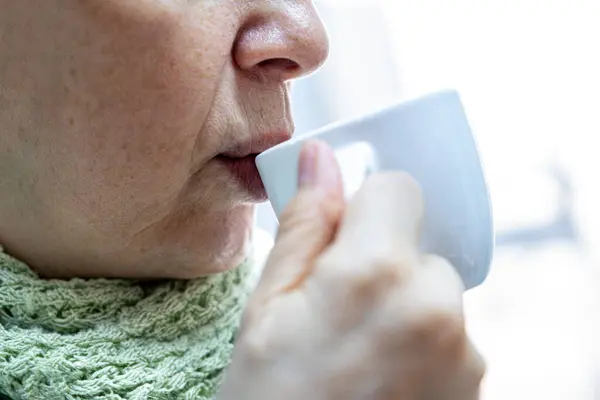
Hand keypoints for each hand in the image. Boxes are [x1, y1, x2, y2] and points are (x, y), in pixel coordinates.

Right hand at [219, 140, 484, 399]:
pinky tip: (383, 377)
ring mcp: (463, 351)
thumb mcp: (266, 308)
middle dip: (383, 262)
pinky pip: (449, 333)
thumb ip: (302, 225)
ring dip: (404, 305)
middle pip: (419, 243)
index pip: (398, 187)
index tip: (341, 237)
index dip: (365, 207)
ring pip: (435, 290)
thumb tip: (319, 158)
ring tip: (358, 353)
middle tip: (337, 313)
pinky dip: (422, 341)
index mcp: (375, 273)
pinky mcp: (476, 384)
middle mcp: (435, 306)